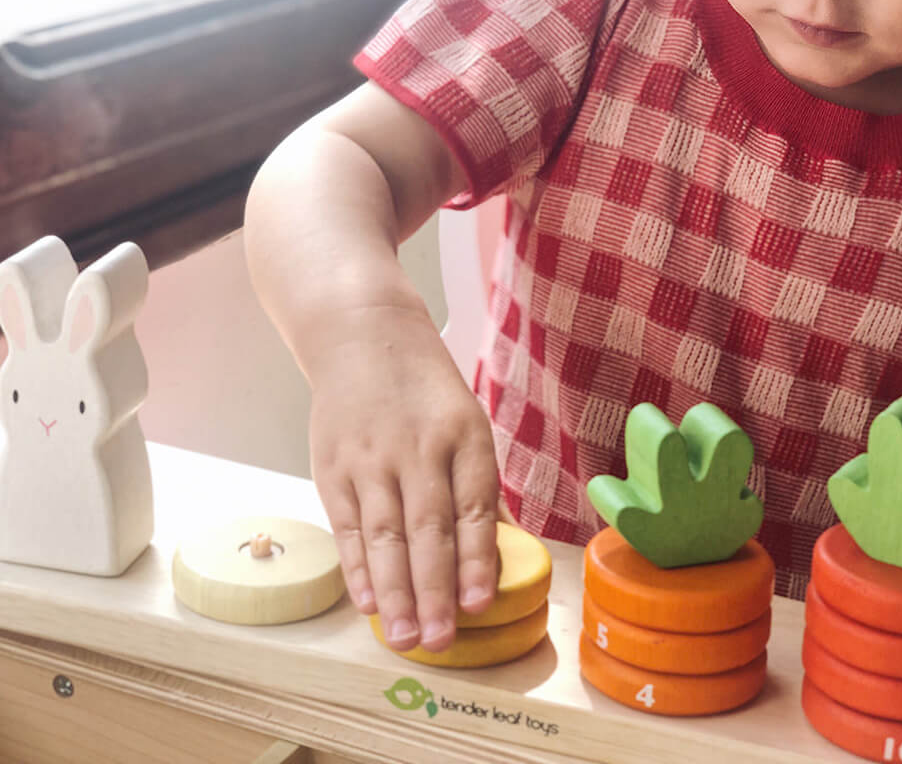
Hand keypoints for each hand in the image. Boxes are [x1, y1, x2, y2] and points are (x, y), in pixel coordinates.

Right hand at [308, 305, 499, 653]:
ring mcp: (370, 458)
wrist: (362, 336)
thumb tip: (494, 550)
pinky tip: (369, 601)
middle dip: (433, 589)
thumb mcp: (465, 419)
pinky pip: (348, 526)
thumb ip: (476, 483)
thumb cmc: (425, 387)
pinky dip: (357, 568)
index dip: (475, 558)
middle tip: (438, 641)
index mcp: (461, 434)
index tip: (478, 604)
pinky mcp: (333, 467)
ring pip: (384, 534)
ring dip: (395, 591)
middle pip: (426, 528)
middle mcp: (416, 447)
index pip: (472, 505)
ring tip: (404, 637)